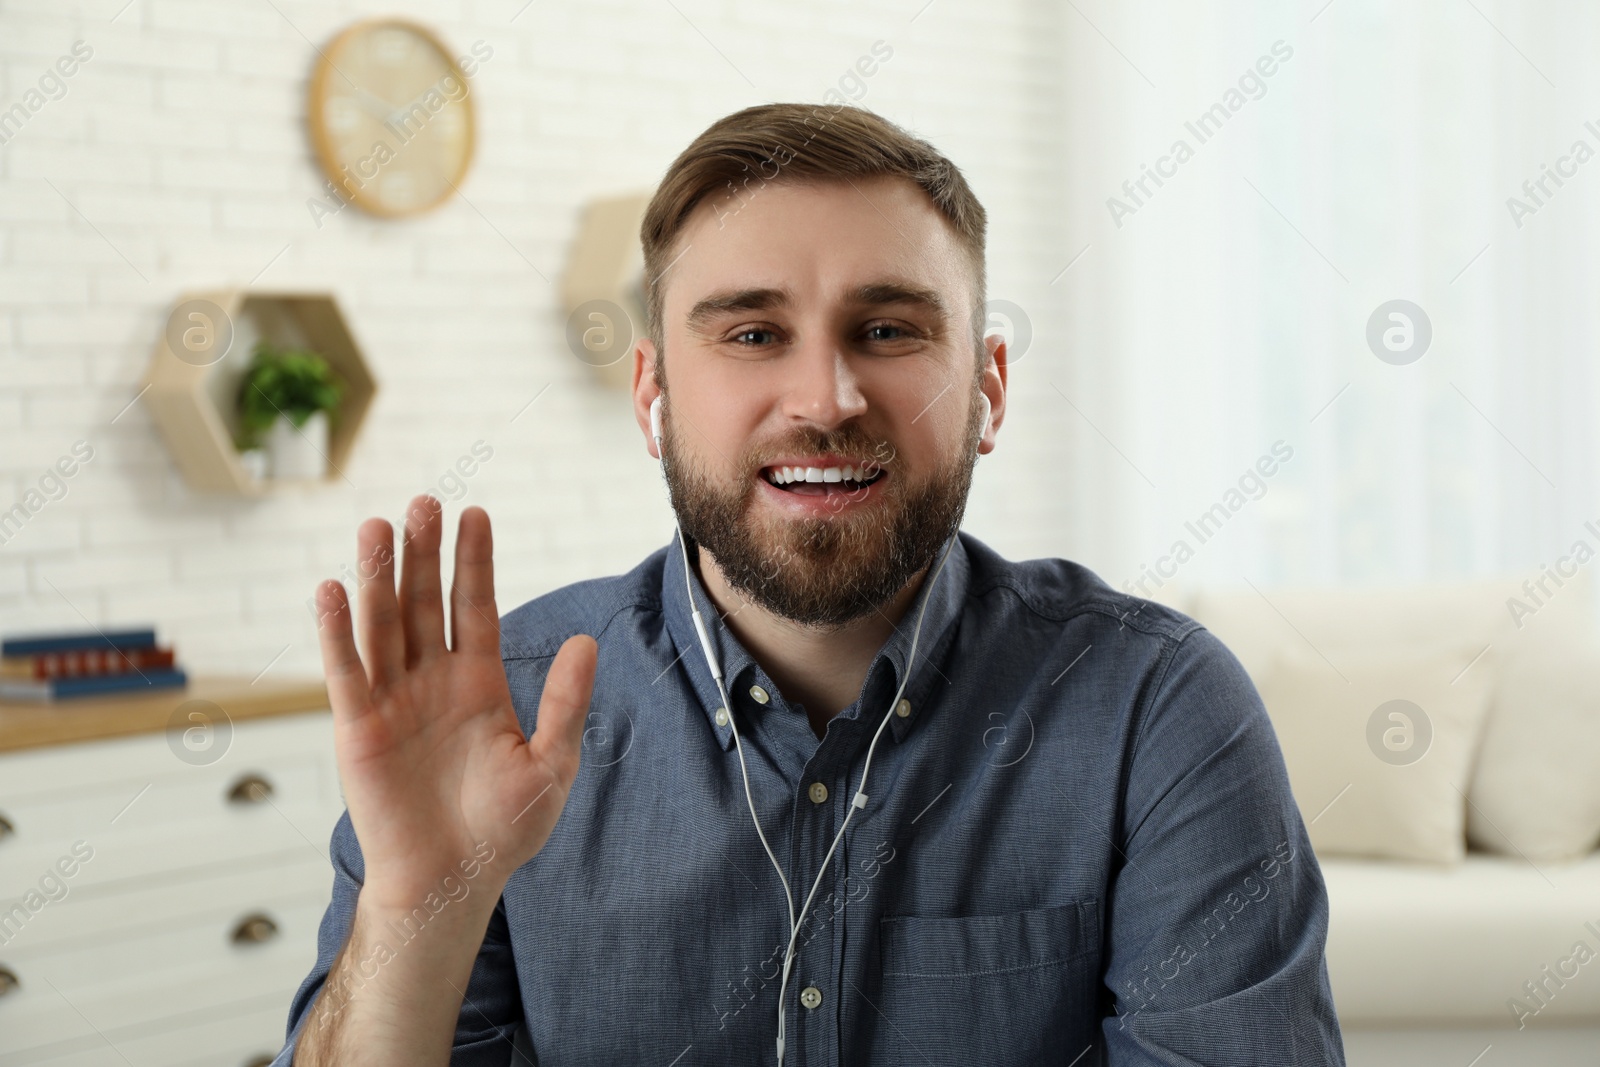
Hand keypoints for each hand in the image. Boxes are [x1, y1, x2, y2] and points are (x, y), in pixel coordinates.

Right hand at [313, 495, 595, 911]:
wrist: (451, 880)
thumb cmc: (503, 829)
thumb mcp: (550, 763)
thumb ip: (564, 702)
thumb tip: (587, 641)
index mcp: (477, 682)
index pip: (473, 606)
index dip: (472, 562)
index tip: (473, 514)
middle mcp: (431, 680)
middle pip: (423, 602)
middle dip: (423, 554)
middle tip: (423, 503)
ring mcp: (392, 699)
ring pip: (382, 625)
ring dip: (377, 576)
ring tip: (378, 526)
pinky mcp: (357, 726)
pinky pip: (345, 670)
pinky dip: (336, 631)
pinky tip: (333, 588)